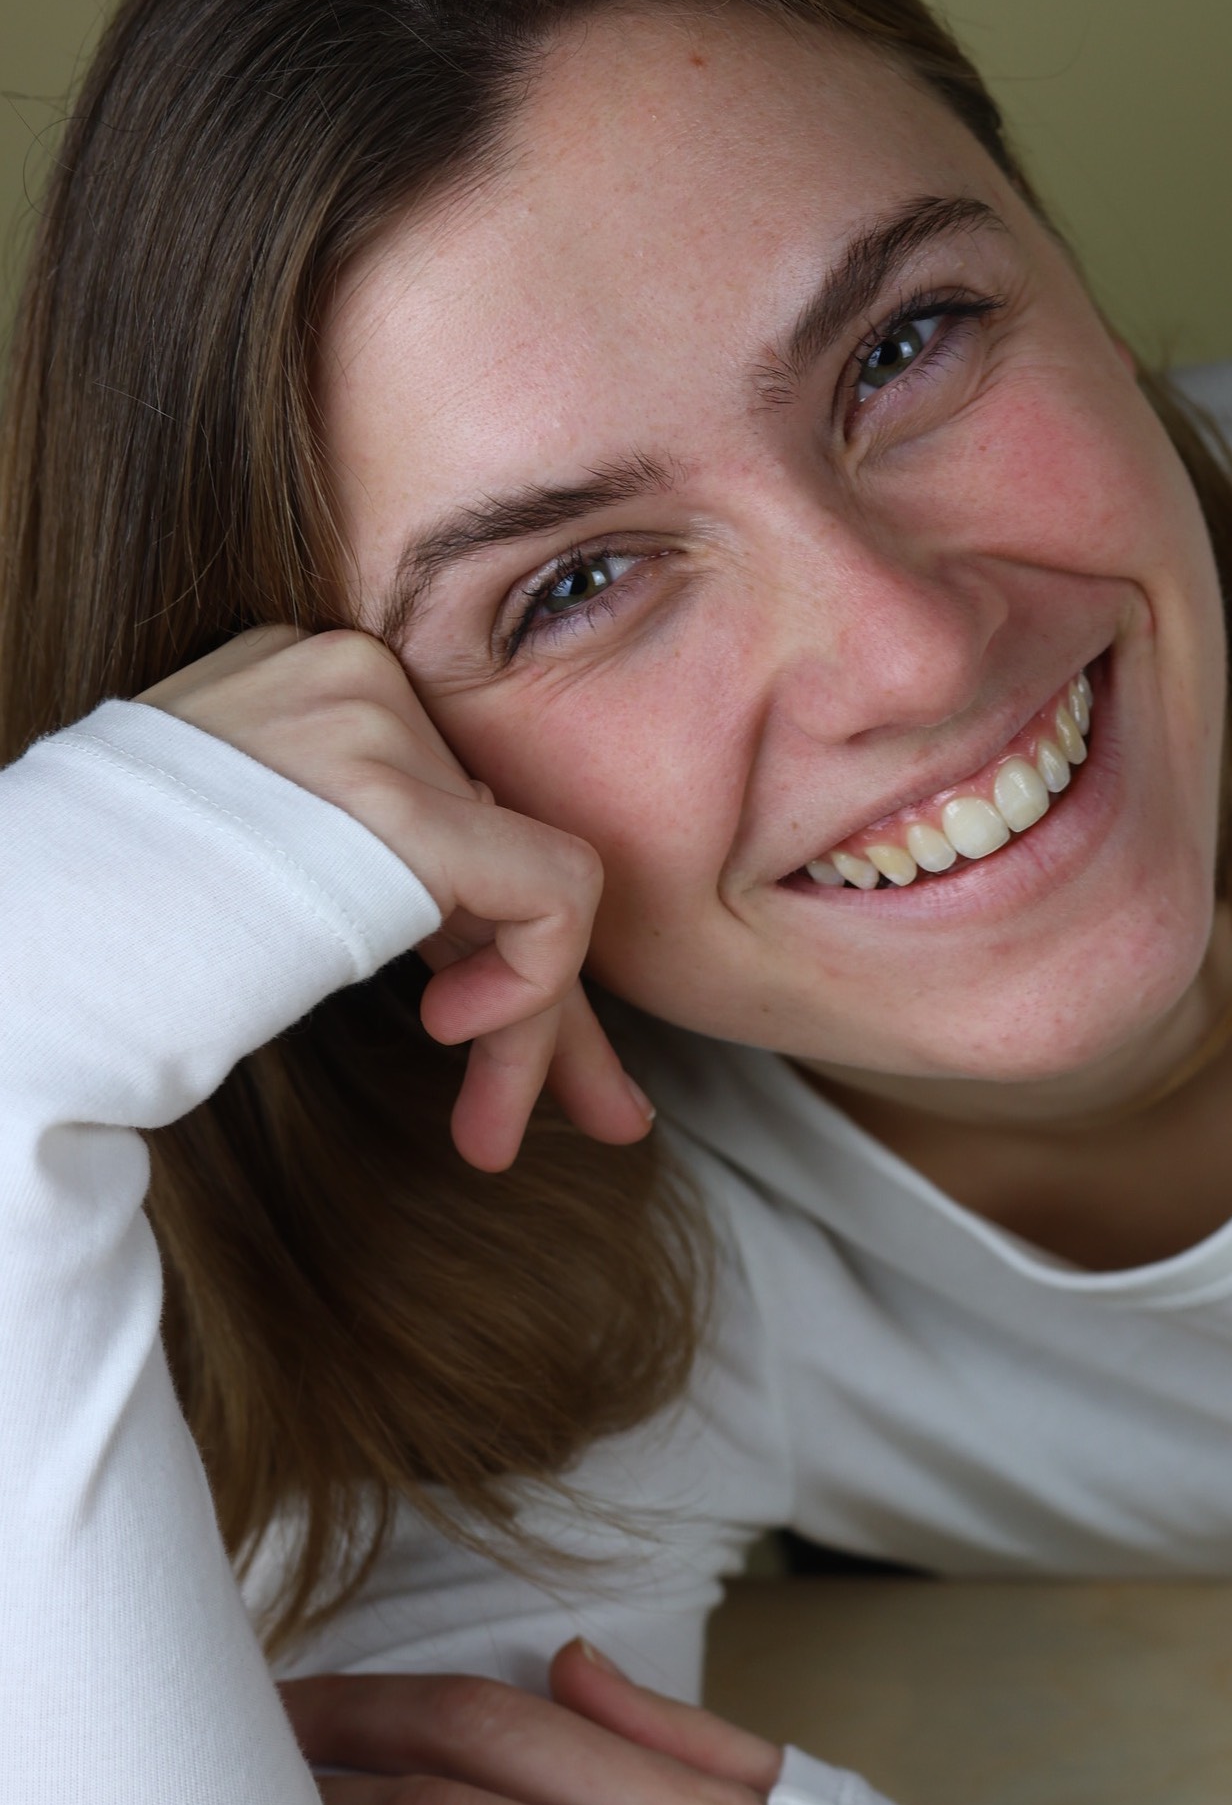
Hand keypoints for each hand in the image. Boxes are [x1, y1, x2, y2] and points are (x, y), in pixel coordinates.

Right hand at [142, 625, 650, 1169]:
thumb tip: (490, 950)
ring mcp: (371, 726)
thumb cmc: (105, 948)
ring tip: (492, 1130)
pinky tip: (456, 1034)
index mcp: (305, 684)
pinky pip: (555, 895)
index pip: (450, 810)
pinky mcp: (399, 807)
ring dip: (531, 1026)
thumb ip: (372, 881)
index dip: (484, 941)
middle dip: (537, 999)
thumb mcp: (258, 883)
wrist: (9, 971)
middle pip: (494, 856)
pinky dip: (540, 986)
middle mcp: (347, 674)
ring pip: (532, 887)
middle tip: (601, 1113)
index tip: (477, 1040)